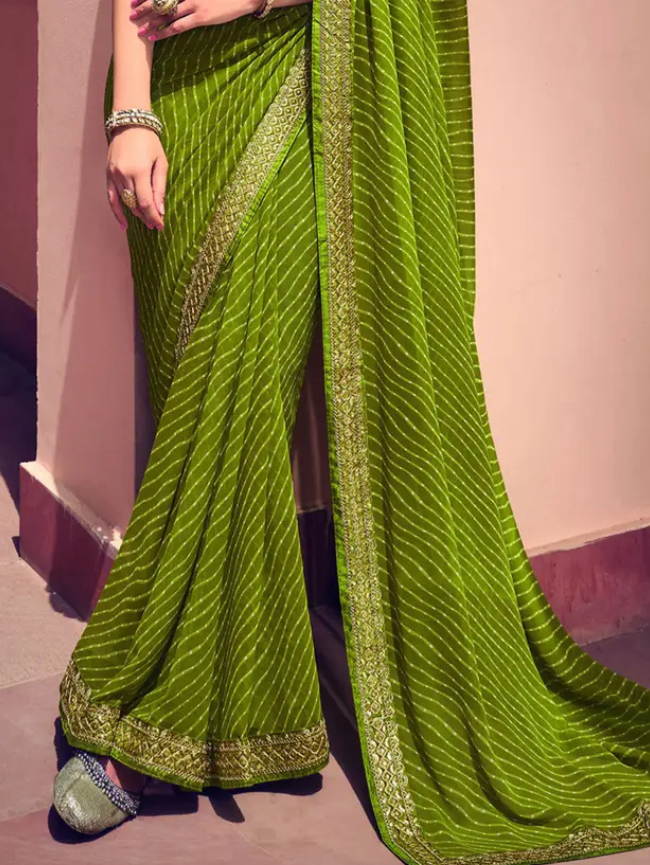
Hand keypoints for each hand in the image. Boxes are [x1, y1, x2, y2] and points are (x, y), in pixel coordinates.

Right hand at [107, 126, 166, 231]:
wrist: (129, 123)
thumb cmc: (149, 142)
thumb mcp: (161, 163)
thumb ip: (160, 187)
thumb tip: (160, 210)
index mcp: (139, 171)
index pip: (146, 202)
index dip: (153, 217)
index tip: (160, 226)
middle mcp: (124, 174)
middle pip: (135, 205)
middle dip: (147, 217)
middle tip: (156, 224)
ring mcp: (113, 175)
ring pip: (125, 202)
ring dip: (136, 214)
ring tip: (146, 221)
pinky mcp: (108, 174)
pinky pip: (111, 198)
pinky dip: (117, 212)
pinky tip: (124, 225)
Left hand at [129, 0, 258, 40]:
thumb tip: (180, 3)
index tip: (134, 0)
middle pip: (160, 0)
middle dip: (144, 8)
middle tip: (131, 14)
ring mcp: (194, 4)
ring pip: (166, 14)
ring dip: (150, 22)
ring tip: (139, 30)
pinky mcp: (201, 16)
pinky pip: (178, 26)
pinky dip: (164, 32)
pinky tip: (154, 37)